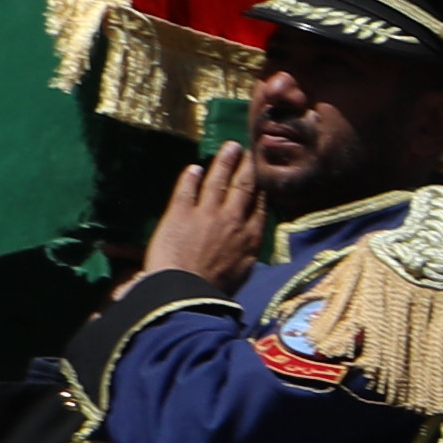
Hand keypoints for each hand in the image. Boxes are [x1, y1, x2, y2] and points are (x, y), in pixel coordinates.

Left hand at [145, 143, 268, 288]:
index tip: (262, 175)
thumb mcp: (242, 274)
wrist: (186, 295)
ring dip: (224, 161)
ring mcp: (206, 214)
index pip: (258, 205)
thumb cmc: (215, 291)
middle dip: (247, 167)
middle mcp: (232, 220)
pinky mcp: (180, 213)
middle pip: (243, 186)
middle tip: (249, 151)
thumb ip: (247, 253)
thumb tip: (250, 246)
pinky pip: (187, 189)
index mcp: (250, 238)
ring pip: (218, 180)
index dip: (260, 188)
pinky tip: (194, 168)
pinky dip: (191, 177)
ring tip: (230, 147)